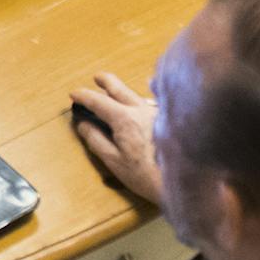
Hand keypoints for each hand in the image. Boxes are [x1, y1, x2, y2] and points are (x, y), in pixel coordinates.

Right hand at [71, 73, 162, 204]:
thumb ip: (96, 140)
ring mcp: (158, 113)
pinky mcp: (170, 120)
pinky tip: (143, 108)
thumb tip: (83, 124)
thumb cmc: (148, 176)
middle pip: (120, 88)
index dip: (83, 96)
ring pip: (137, 96)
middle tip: (97, 78)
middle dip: (106, 81)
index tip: (73, 95)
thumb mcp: (114, 162)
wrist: (186, 182)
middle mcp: (142, 110)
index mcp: (125, 119)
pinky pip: (152, 104)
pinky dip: (142, 102)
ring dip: (125, 93)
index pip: (98, 101)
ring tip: (118, 95)